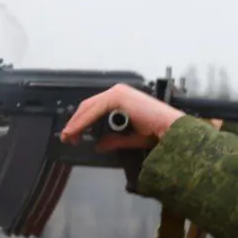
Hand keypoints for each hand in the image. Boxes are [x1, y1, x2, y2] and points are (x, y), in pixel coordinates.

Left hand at [59, 84, 185, 151]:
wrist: (171, 131)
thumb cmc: (157, 133)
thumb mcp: (129, 138)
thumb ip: (112, 140)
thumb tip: (99, 145)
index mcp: (122, 98)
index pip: (94, 108)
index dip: (81, 122)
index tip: (73, 135)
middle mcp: (118, 92)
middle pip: (88, 106)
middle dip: (75, 122)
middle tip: (66, 137)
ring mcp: (118, 93)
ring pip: (88, 107)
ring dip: (76, 123)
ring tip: (68, 136)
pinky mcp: (118, 97)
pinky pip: (95, 110)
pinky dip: (83, 122)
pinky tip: (76, 131)